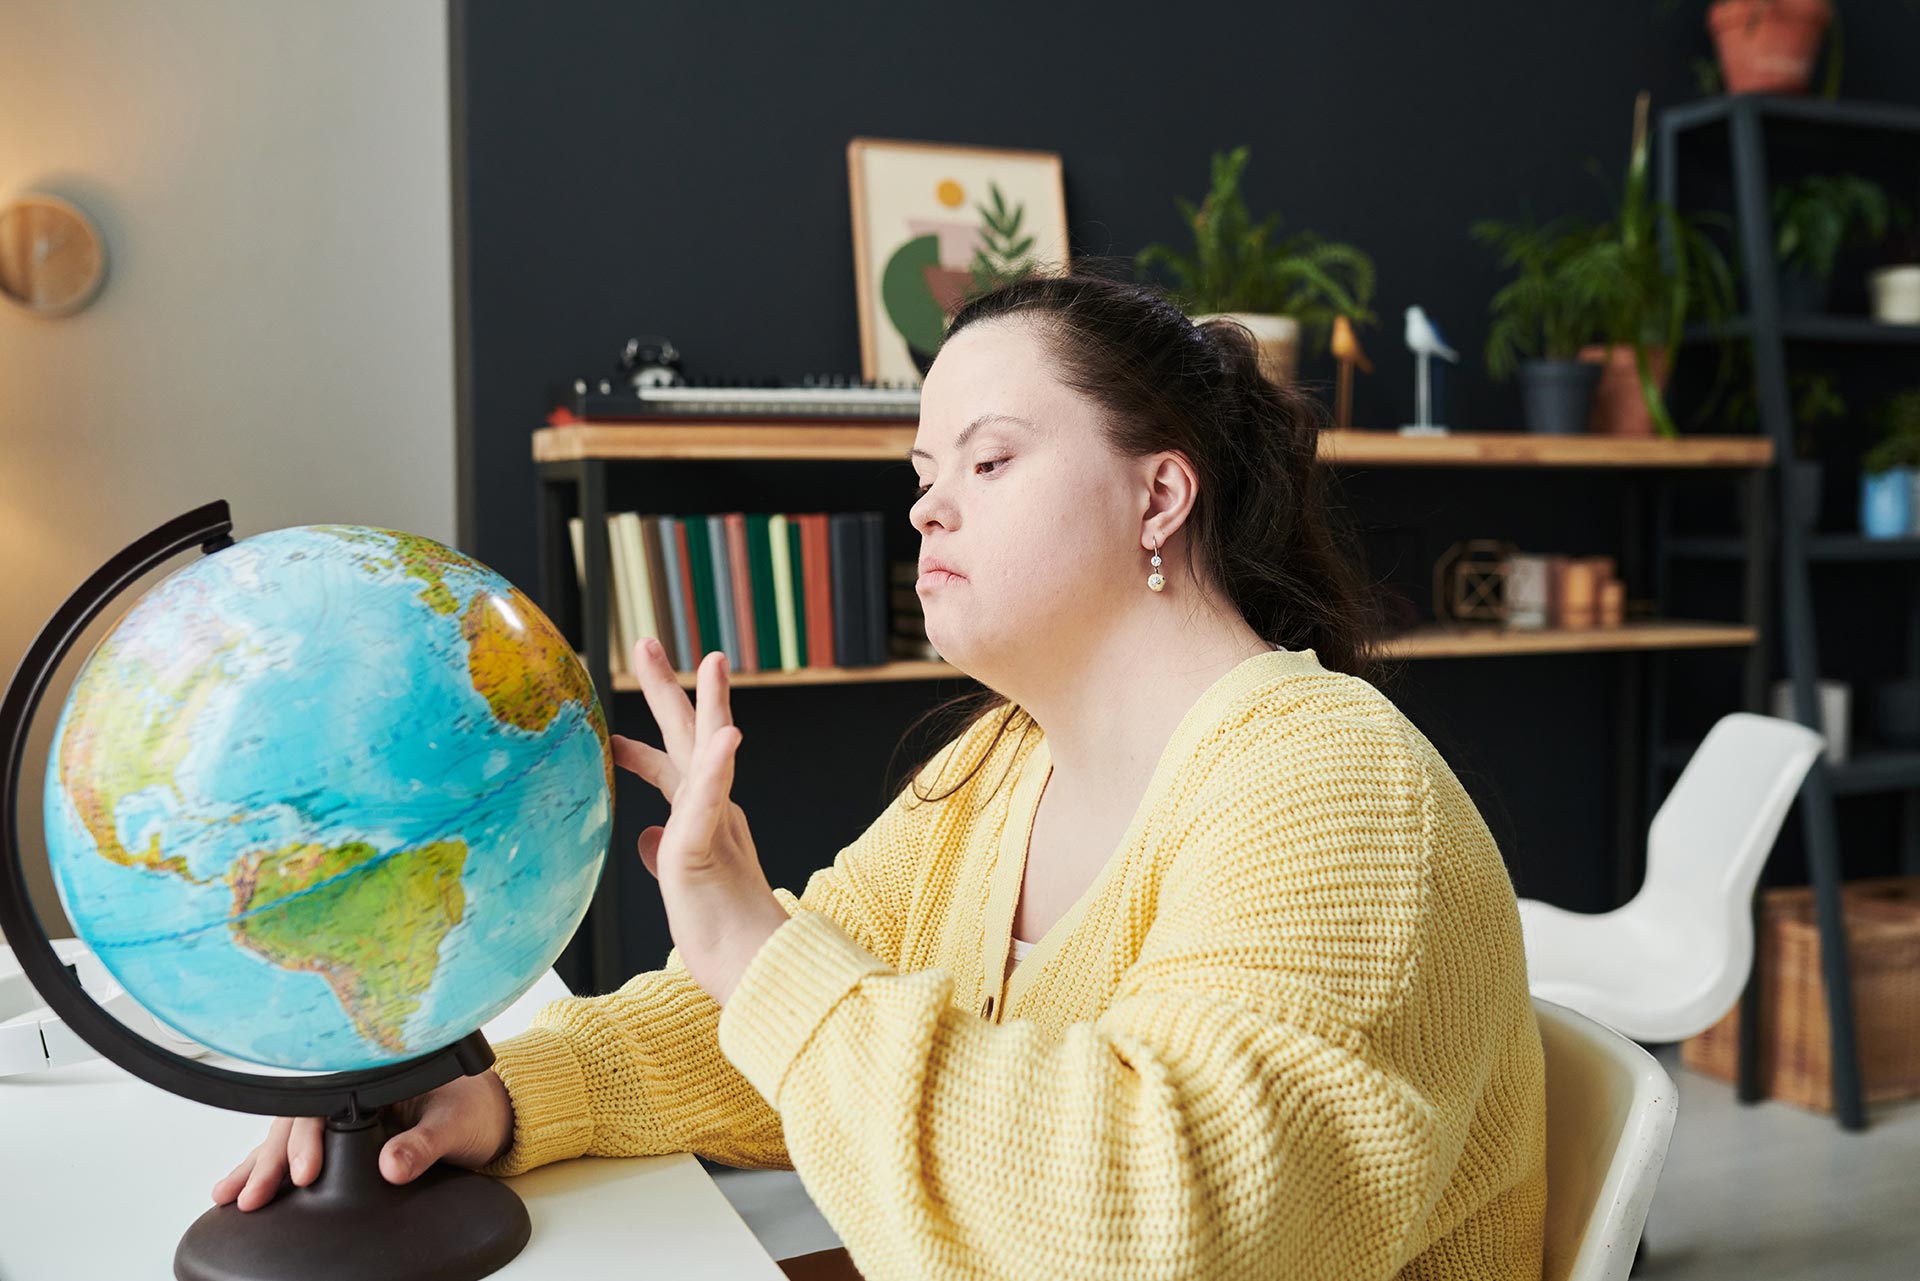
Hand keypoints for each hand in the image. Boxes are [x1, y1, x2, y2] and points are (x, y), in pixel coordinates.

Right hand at [210, 1069, 513, 1211]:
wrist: (494, 1115)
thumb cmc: (477, 1109)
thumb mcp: (457, 1124)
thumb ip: (425, 1143)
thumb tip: (393, 1166)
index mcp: (378, 1073)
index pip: (328, 1101)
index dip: (309, 1137)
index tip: (306, 1174)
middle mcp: (356, 1089)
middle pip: (301, 1120)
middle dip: (274, 1158)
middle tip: (254, 1195)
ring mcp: (348, 1112)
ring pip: (292, 1134)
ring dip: (262, 1164)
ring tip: (231, 1194)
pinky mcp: (346, 1135)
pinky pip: (303, 1148)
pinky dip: (273, 1167)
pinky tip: (245, 1187)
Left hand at [612, 640, 788, 1005]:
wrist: (760, 978)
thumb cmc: (725, 942)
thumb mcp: (681, 889)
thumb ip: (666, 853)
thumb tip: (643, 836)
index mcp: (706, 825)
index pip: (673, 771)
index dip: (644, 744)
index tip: (616, 729)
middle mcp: (713, 817)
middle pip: (690, 739)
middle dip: (670, 690)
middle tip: (646, 644)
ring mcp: (714, 830)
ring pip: (709, 756)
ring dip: (710, 705)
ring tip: (712, 660)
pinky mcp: (708, 851)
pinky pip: (709, 804)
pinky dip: (716, 767)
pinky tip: (727, 735)